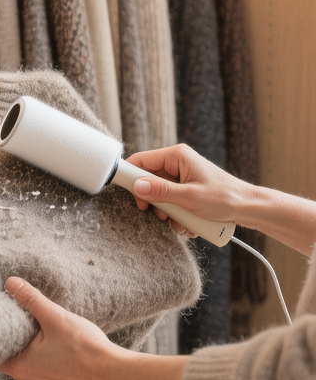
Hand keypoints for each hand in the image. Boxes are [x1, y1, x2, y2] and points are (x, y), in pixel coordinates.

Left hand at [0, 276, 117, 379]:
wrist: (113, 372)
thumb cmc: (84, 348)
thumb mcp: (54, 318)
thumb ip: (30, 299)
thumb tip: (11, 282)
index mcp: (18, 368)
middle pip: (7, 354)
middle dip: (10, 336)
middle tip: (13, 315)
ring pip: (22, 360)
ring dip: (25, 345)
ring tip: (31, 324)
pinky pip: (36, 366)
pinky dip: (38, 353)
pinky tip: (47, 339)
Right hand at [126, 144, 247, 229]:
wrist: (251, 209)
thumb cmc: (226, 198)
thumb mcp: (190, 197)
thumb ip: (161, 191)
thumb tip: (137, 186)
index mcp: (177, 156)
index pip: (141, 160)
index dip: (130, 176)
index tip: (127, 193)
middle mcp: (177, 164)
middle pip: (148, 181)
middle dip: (153, 202)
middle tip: (158, 214)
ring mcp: (182, 178)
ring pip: (159, 195)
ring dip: (166, 213)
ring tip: (180, 222)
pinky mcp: (186, 191)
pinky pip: (170, 202)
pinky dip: (175, 216)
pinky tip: (187, 224)